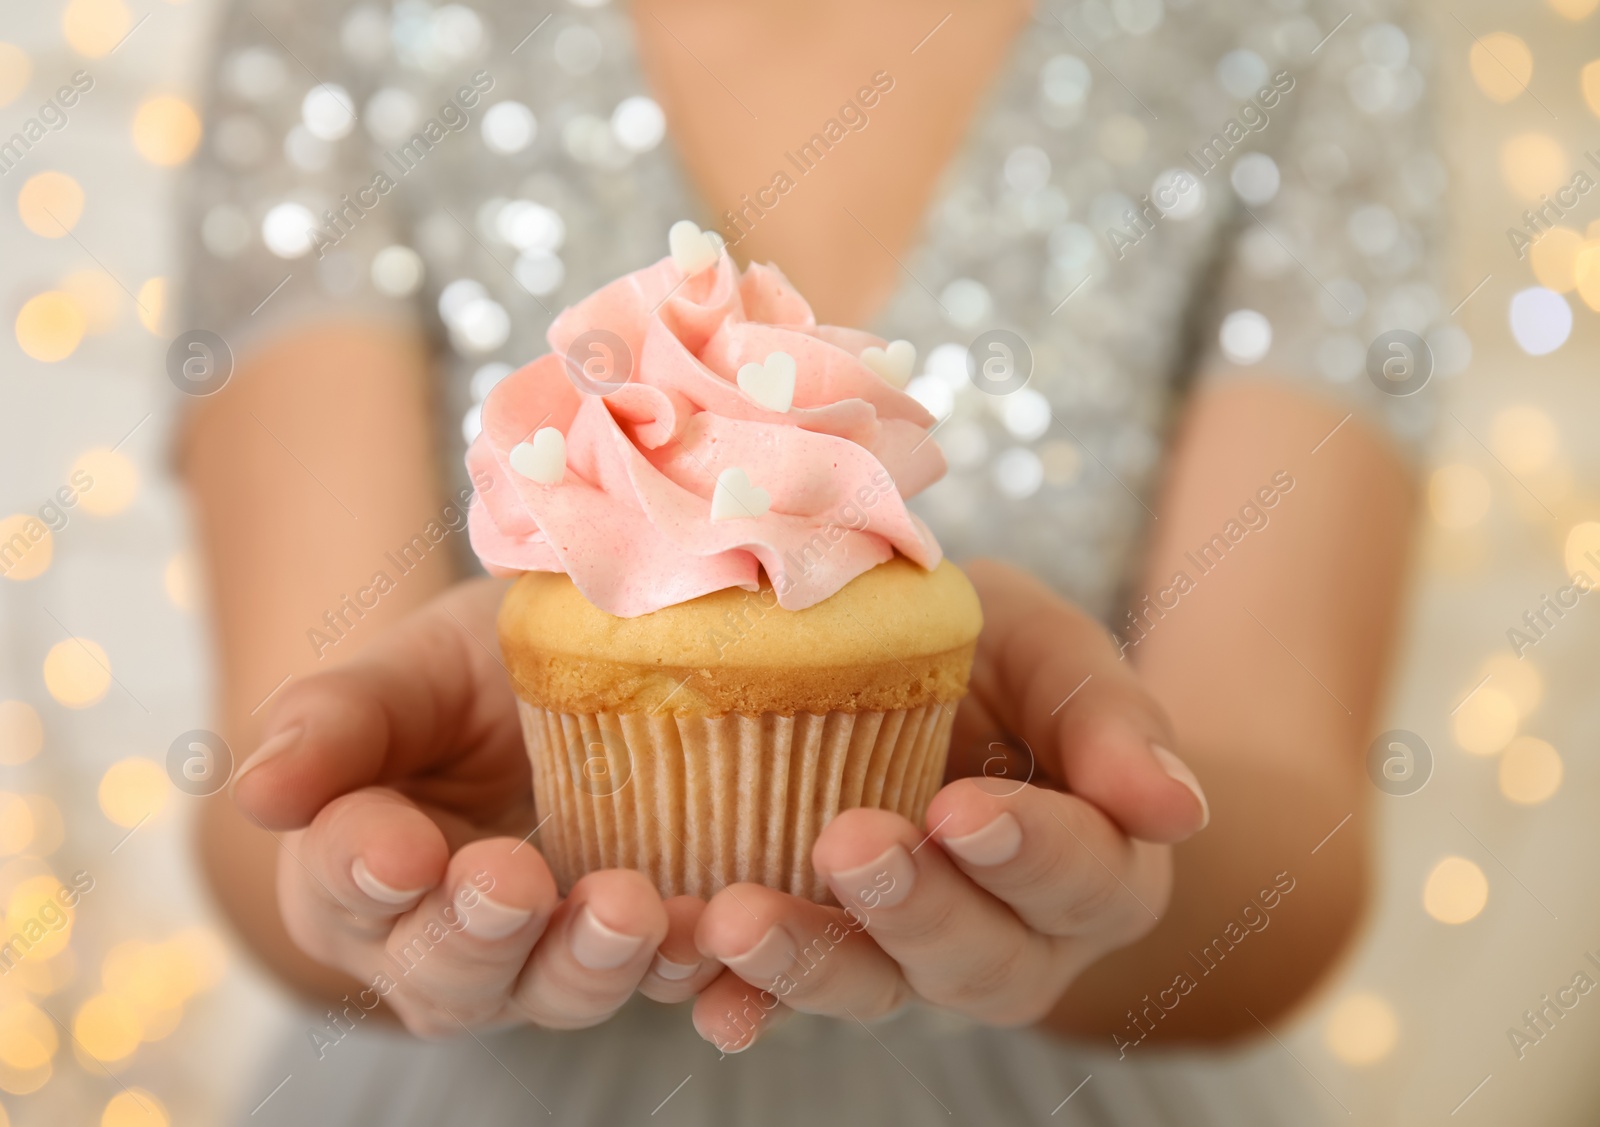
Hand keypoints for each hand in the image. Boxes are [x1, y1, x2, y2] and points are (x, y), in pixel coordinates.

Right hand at [231, 579, 722, 1035]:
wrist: (572, 676)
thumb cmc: (466, 674)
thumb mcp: (407, 670)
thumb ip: (334, 721)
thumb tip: (256, 789)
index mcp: (352, 872)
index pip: (344, 883)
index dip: (365, 870)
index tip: (398, 849)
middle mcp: (436, 943)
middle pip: (445, 972)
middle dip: (478, 933)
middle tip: (511, 880)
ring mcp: (538, 960)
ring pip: (551, 994)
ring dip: (587, 963)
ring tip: (625, 911)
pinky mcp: (632, 953)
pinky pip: (657, 980)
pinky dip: (682, 967)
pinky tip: (705, 934)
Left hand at [690, 559, 1208, 1050]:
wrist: (920, 679)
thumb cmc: (1000, 659)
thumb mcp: (1052, 651)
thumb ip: (1108, 717)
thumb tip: (1179, 809)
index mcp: (1098, 863)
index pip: (1083, 873)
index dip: (1030, 849)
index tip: (964, 810)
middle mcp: (1019, 936)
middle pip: (983, 958)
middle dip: (917, 909)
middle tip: (853, 845)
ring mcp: (919, 960)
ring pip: (882, 989)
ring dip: (814, 963)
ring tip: (741, 920)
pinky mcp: (832, 957)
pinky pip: (789, 998)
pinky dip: (749, 1002)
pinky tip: (711, 1002)